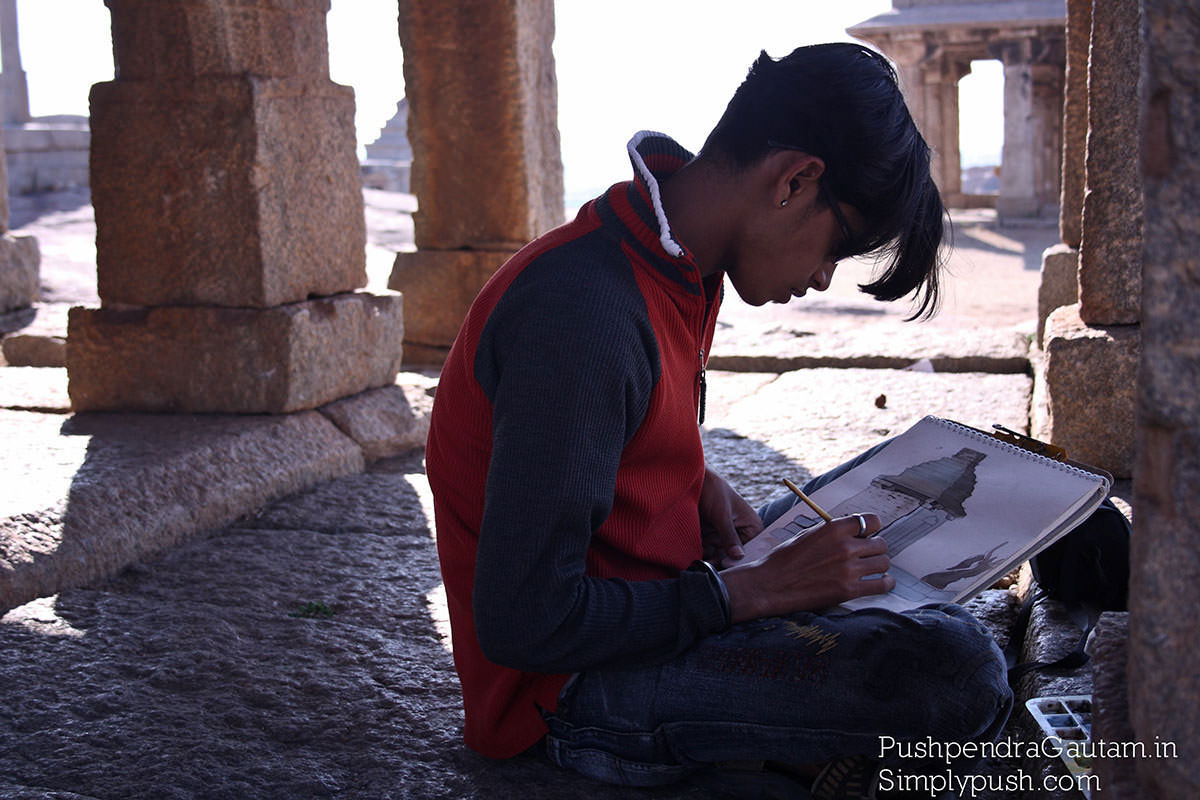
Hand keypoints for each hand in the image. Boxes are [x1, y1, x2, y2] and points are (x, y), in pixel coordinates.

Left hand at [698, 466, 762, 563]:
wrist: (690, 480)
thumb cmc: (713, 490)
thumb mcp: (722, 514)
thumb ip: (729, 536)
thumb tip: (739, 557)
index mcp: (752, 526)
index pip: (752, 550)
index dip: (742, 560)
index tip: (729, 565)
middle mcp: (740, 533)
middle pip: (735, 556)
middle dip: (722, 558)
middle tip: (711, 560)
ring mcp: (724, 535)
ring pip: (720, 555)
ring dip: (711, 556)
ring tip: (704, 550)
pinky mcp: (710, 536)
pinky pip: (709, 551)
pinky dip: (702, 552)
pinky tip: (697, 547)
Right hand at [720, 513, 892, 621]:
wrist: (770, 585)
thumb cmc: (784, 559)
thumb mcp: (807, 535)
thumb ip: (833, 532)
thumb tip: (854, 532)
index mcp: (834, 529)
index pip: (871, 521)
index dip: (872, 528)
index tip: (868, 534)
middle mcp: (845, 547)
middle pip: (880, 544)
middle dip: (875, 549)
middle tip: (867, 555)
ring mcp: (849, 569)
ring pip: (883, 563)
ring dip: (879, 566)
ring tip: (871, 569)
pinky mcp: (849, 590)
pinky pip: (882, 585)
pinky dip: (885, 583)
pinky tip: (879, 582)